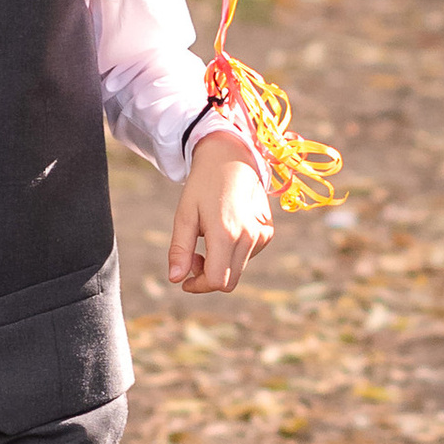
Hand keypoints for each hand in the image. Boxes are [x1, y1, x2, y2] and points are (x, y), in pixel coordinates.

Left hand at [168, 130, 272, 296]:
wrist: (231, 157)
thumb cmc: (203, 185)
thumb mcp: (185, 215)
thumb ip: (180, 249)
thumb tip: (175, 279)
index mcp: (227, 233)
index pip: (216, 281)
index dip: (198, 285)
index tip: (185, 279)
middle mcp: (249, 237)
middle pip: (229, 281)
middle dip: (208, 278)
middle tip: (193, 257)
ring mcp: (262, 235)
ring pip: (238, 270)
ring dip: (221, 264)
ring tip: (207, 238)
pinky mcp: (268, 232)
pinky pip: (248, 256)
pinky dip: (233, 253)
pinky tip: (225, 230)